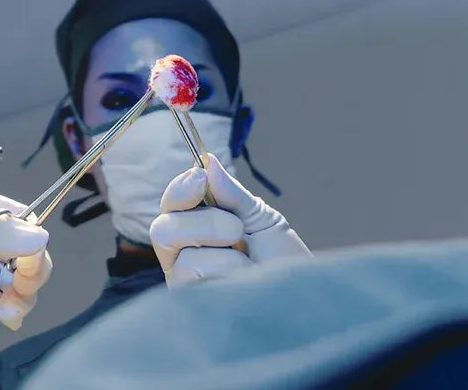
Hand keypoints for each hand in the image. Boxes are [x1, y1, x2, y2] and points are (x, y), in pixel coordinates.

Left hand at [0, 180, 52, 359]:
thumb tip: (42, 238)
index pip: (21, 220)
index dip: (33, 242)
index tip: (29, 264)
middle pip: (23, 252)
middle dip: (31, 271)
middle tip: (21, 289)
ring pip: (12, 278)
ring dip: (21, 293)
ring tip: (10, 310)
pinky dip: (8, 308)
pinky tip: (7, 316)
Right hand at [149, 154, 308, 286]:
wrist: (304, 297)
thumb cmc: (282, 260)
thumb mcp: (260, 218)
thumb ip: (232, 193)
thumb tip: (208, 161)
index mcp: (195, 232)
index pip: (170, 205)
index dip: (179, 189)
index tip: (200, 178)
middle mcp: (182, 259)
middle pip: (163, 229)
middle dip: (206, 222)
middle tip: (238, 230)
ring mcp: (186, 286)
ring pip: (184, 255)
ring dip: (226, 253)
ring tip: (248, 264)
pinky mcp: (193, 306)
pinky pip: (195, 276)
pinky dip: (227, 271)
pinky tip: (243, 282)